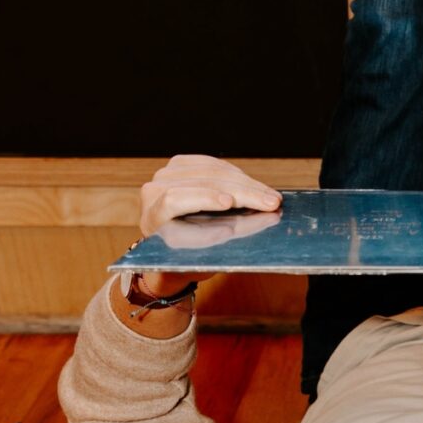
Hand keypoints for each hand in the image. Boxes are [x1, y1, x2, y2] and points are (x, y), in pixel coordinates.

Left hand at [134, 155, 282, 297]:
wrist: (168, 248)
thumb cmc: (183, 257)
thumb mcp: (196, 257)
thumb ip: (216, 240)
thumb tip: (252, 222)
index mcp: (152, 219)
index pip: (174, 200)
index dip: (203, 198)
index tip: (229, 202)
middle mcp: (153, 192)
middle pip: (201, 183)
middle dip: (241, 192)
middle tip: (271, 202)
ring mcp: (166, 175)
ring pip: (212, 171)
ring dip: (246, 183)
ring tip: (270, 196)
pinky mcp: (180, 164)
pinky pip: (214, 164)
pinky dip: (238, 175)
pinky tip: (255, 187)